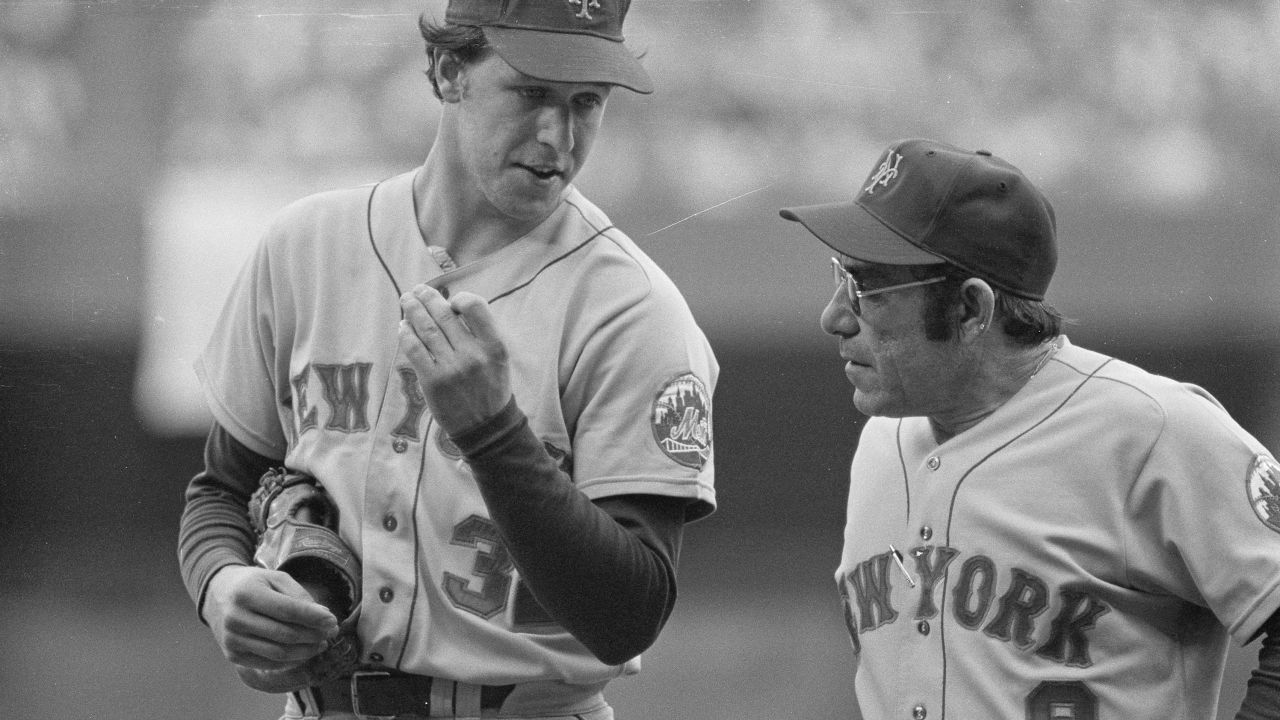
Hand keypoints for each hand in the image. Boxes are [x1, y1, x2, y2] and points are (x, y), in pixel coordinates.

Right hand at [203, 565, 337, 673]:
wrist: (217, 595)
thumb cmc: (253, 584)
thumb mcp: (275, 578)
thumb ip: (299, 596)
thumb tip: (324, 618)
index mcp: (247, 594)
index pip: (287, 610)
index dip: (313, 617)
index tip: (333, 620)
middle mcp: (236, 619)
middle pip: (285, 634)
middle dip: (313, 635)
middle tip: (331, 632)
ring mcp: (232, 640)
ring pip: (278, 653)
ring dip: (306, 651)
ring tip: (321, 643)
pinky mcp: (232, 655)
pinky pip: (268, 663)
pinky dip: (290, 661)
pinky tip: (304, 652)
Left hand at [398, 284, 512, 436]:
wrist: (485, 427)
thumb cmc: (491, 387)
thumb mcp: (498, 359)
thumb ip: (481, 334)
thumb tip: (450, 307)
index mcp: (494, 346)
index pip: (475, 306)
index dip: (460, 298)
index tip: (451, 301)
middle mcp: (473, 355)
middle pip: (444, 314)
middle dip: (427, 297)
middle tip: (417, 290)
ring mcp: (451, 368)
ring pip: (425, 328)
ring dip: (412, 310)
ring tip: (407, 300)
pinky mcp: (432, 381)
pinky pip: (414, 349)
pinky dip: (405, 333)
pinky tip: (403, 326)